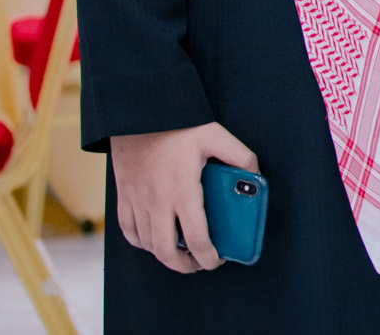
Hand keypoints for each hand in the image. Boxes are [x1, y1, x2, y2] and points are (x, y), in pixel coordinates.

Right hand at [109, 123, 258, 272]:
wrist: (138, 115)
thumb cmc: (178, 126)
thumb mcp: (216, 135)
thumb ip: (241, 156)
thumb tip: (255, 176)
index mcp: (182, 191)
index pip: (196, 238)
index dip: (208, 257)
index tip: (216, 260)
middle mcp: (156, 202)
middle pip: (167, 252)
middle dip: (185, 265)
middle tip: (199, 263)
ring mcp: (136, 202)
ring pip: (148, 245)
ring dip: (166, 254)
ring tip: (183, 252)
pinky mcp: (124, 198)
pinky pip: (129, 232)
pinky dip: (143, 243)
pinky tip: (156, 240)